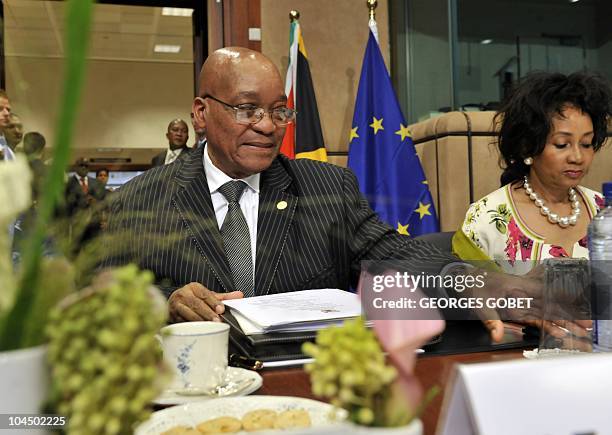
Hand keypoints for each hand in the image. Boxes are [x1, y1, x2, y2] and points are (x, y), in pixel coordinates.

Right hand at [168, 282, 242, 321]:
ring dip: (200, 321)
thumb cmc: (192, 299)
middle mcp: (183, 294)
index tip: (221, 309)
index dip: (213, 302)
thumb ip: (223, 297)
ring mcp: (176, 306)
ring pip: (188, 314)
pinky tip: (198, 330)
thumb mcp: (207, 296)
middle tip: (217, 320)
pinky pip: (182, 322)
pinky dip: (191, 327)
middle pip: (197, 304)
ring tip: (210, 326)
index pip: (205, 294)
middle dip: (208, 313)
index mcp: (193, 287)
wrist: (173, 303)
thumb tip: (239, 295)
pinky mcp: (171, 317)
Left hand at [475, 267, 590, 341]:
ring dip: (562, 322)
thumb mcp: (480, 302)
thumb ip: (491, 320)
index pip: (546, 295)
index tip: (576, 310)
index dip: (562, 303)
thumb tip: (497, 335)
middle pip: (550, 306)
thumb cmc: (474, 285)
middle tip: (585, 325)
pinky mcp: (517, 309)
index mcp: (518, 288)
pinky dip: (548, 325)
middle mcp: (524, 295)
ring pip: (547, 313)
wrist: (465, 280)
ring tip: (579, 331)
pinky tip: (559, 332)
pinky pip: (536, 318)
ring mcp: (522, 302)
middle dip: (568, 316)